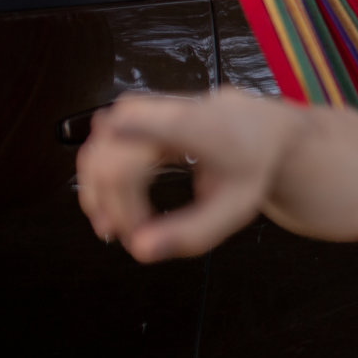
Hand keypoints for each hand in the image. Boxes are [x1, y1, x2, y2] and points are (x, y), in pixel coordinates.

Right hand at [76, 91, 303, 263]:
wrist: (261, 130)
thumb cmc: (251, 167)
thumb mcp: (236, 208)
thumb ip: (193, 233)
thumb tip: (141, 250)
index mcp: (197, 125)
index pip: (139, 130)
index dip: (114, 173)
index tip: (111, 220)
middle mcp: (166, 109)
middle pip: (110, 152)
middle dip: (108, 200)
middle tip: (123, 235)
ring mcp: (148, 107)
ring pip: (98, 145)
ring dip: (96, 190)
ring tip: (113, 226)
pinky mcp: (136, 112)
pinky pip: (102, 143)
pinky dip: (97, 178)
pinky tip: (109, 207)